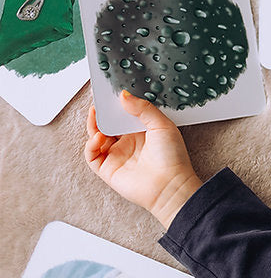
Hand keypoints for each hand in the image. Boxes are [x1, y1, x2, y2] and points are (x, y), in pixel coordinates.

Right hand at [84, 91, 202, 228]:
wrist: (170, 185)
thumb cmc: (172, 157)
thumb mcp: (162, 125)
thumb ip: (143, 109)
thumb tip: (124, 96)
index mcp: (142, 131)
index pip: (124, 114)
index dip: (117, 104)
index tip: (111, 92)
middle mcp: (128, 142)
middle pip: (107, 124)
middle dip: (102, 112)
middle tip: (99, 100)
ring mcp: (117, 155)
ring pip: (96, 137)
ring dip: (94, 126)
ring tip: (97, 115)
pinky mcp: (108, 169)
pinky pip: (92, 155)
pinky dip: (91, 145)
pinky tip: (99, 138)